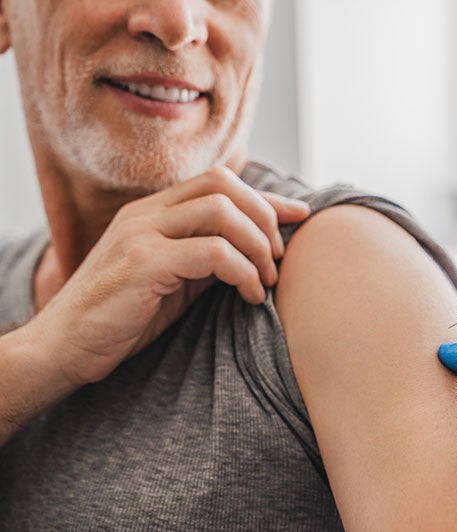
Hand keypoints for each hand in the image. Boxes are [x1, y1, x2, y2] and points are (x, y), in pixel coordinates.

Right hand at [25, 167, 309, 385]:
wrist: (64, 347)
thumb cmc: (124, 316)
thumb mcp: (174, 279)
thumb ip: (208, 257)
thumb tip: (258, 250)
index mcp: (154, 211)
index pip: (220, 184)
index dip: (266, 198)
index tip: (300, 215)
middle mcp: (147, 212)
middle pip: (224, 184)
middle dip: (264, 217)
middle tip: (278, 258)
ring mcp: (142, 233)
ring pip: (222, 211)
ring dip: (258, 245)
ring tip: (267, 280)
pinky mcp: (143, 262)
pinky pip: (213, 252)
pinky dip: (244, 272)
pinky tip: (251, 296)